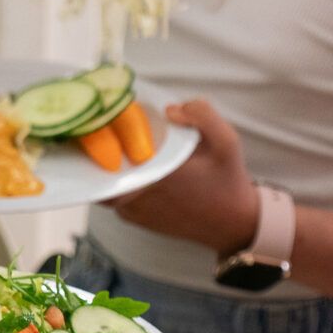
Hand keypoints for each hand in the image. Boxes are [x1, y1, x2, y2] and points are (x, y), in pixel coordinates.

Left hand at [106, 99, 259, 255]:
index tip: (111, 118)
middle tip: (109, 127)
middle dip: (103, 146)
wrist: (229, 223)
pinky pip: (111, 195)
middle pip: (103, 165)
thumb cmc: (227, 180)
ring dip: (109, 164)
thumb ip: (203, 115)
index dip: (106, 133)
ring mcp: (131, 210)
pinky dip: (114, 180)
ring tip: (117, 144)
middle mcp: (138, 196)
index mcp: (158, 175)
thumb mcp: (227, 141)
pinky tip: (128, 165)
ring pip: (104, 181)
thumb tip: (169, 109)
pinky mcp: (132, 218)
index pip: (114, 150)